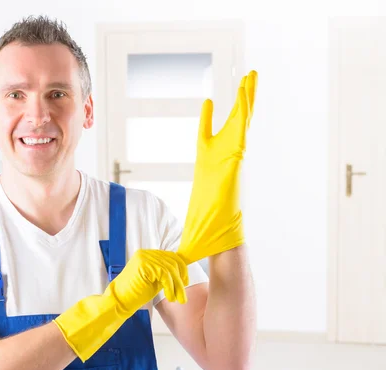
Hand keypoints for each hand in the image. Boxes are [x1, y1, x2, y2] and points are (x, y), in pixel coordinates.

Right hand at [53, 249, 187, 361]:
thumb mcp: (154, 280)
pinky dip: (170, 287)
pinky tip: (169, 297)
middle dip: (181, 280)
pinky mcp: (144, 265)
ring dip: (177, 286)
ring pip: (171, 269)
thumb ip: (165, 273)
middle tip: (182, 296)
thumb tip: (182, 272)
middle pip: (173, 261)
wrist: (118, 301)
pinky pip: (165, 274)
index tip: (185, 282)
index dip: (181, 269)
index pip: (171, 256)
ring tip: (178, 300)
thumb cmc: (135, 293)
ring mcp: (144, 258)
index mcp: (147, 255)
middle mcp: (146, 253)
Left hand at [177, 70, 256, 263]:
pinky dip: (244, 112)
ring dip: (246, 99)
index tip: (207, 104)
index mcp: (208, 172)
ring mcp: (231, 161)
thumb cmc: (204, 243)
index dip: (208, 123)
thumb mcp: (183, 238)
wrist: (219, 247)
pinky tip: (246, 91)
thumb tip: (152, 261)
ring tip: (251, 74)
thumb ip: (170, 248)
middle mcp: (222, 163)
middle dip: (239, 103)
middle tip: (245, 78)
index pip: (206, 141)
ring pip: (240, 124)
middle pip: (231, 126)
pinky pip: (240, 132)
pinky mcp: (235, 162)